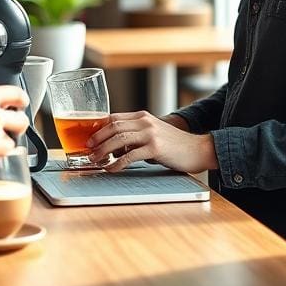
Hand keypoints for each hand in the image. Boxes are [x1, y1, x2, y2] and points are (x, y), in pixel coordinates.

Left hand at [86, 110, 217, 173]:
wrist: (197, 149)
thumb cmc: (174, 145)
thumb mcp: (153, 133)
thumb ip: (135, 136)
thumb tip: (113, 147)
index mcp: (142, 116)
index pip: (114, 117)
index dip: (99, 128)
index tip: (90, 138)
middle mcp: (145, 121)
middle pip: (113, 126)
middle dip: (97, 139)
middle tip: (88, 150)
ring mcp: (150, 133)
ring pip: (119, 139)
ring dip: (103, 150)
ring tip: (95, 160)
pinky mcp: (155, 148)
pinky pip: (130, 155)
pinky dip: (117, 163)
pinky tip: (111, 169)